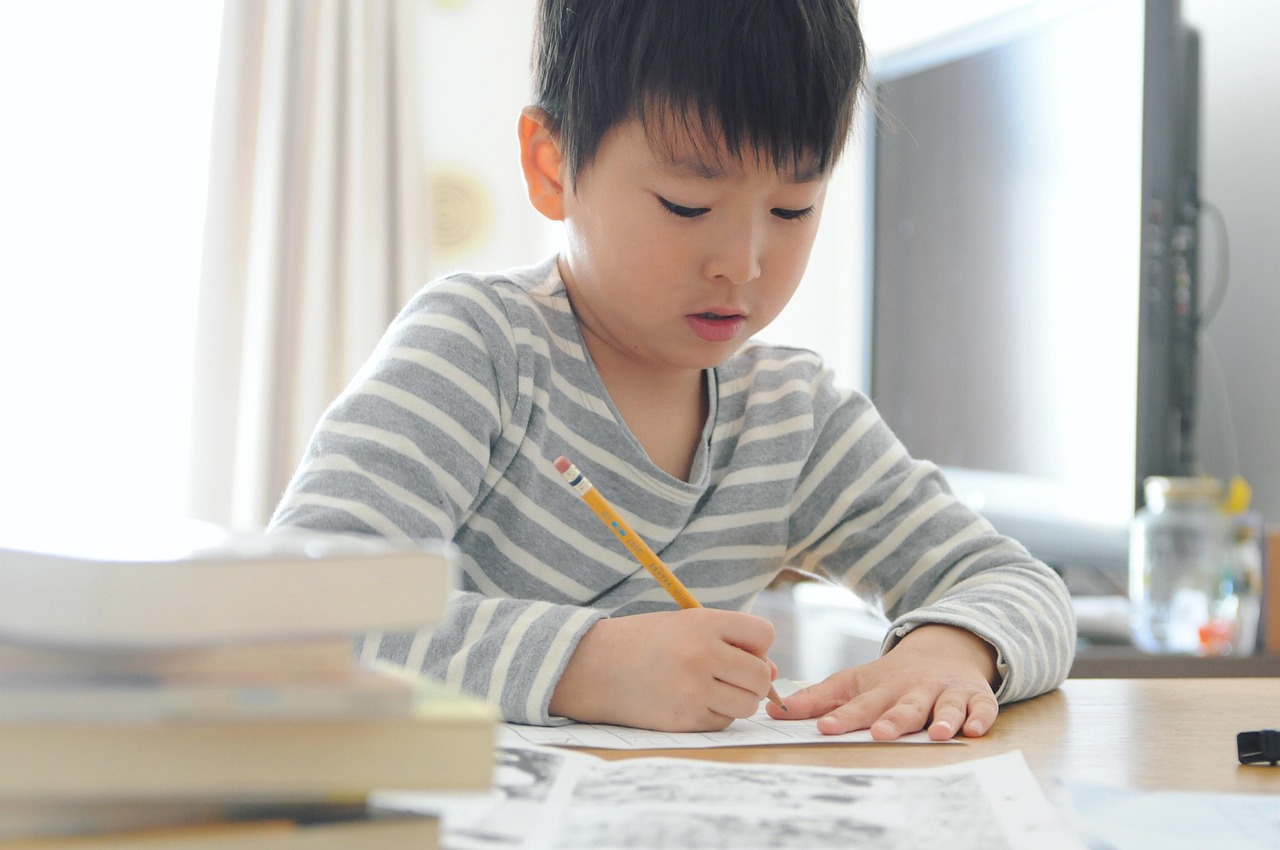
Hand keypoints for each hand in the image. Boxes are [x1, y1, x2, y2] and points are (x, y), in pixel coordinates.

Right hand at [549, 608, 776, 731]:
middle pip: (762, 676)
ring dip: (737, 700)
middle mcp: (703, 655)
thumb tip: (773, 675)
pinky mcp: (685, 719)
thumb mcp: (687, 626)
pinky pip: (723, 722)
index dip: (757, 645)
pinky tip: (690, 701)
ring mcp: (694, 690)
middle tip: (727, 675)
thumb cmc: (647, 643)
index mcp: (704, 623)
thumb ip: (731, 643)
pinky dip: (714, 715)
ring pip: (748, 705)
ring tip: (709, 689)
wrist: (596, 667)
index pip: (764, 635)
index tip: (737, 649)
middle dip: (753, 679)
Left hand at [767, 623, 999, 739]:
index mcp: (881, 687)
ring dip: (941, 718)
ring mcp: (944, 692)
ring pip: (943, 705)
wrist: (943, 648)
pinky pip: (981, 707)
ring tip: (936, 733)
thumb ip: (818, 698)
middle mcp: (913, 689)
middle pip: (902, 705)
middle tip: (880, 733)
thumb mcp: (854, 681)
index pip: (859, 703)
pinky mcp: (974, 696)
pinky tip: (975, 730)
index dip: (842, 716)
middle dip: (892, 719)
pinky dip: (980, 717)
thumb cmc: (891, 676)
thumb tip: (774, 710)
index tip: (824, 728)